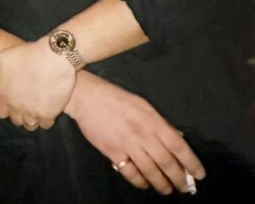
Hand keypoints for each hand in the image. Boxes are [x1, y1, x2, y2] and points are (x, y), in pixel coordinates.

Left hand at [0, 38, 76, 129]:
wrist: (54, 56)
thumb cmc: (28, 55)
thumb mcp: (2, 57)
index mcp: (4, 95)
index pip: (1, 113)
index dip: (8, 108)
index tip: (15, 101)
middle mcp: (16, 106)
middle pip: (16, 120)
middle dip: (21, 113)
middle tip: (28, 103)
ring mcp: (32, 111)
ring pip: (30, 124)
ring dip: (33, 118)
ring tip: (38, 107)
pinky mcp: (48, 114)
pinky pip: (45, 124)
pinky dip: (47, 119)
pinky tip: (49, 108)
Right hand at [65, 72, 204, 194]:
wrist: (87, 97)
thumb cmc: (117, 99)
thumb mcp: (144, 105)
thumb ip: (161, 123)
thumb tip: (178, 137)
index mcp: (154, 122)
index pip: (179, 147)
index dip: (192, 163)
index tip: (199, 175)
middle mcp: (143, 135)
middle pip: (167, 163)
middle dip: (179, 179)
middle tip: (185, 188)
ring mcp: (127, 145)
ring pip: (150, 171)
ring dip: (162, 184)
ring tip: (167, 190)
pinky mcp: (112, 152)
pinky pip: (130, 172)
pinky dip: (140, 181)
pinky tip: (145, 184)